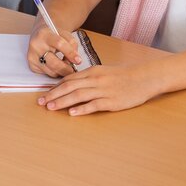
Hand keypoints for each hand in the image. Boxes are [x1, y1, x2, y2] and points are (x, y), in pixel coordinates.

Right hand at [25, 21, 81, 78]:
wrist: (40, 36)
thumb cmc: (54, 36)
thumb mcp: (65, 35)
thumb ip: (72, 45)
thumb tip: (76, 61)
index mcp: (45, 34)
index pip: (59, 44)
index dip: (70, 53)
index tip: (78, 61)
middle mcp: (36, 45)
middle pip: (54, 62)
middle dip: (66, 69)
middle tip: (73, 70)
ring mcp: (32, 56)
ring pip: (51, 71)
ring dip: (61, 72)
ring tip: (66, 67)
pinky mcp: (32, 65)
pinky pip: (46, 73)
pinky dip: (54, 72)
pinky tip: (57, 67)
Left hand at [39, 64, 160, 115]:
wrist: (144, 78)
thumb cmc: (124, 76)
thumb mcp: (104, 72)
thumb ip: (89, 78)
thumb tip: (73, 85)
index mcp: (93, 72)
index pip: (69, 79)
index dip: (55, 87)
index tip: (44, 94)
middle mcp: (95, 80)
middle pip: (69, 87)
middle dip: (53, 94)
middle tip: (41, 102)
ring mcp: (103, 91)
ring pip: (78, 95)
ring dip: (62, 102)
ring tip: (51, 107)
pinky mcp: (111, 101)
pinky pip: (94, 105)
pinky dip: (82, 109)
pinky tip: (72, 113)